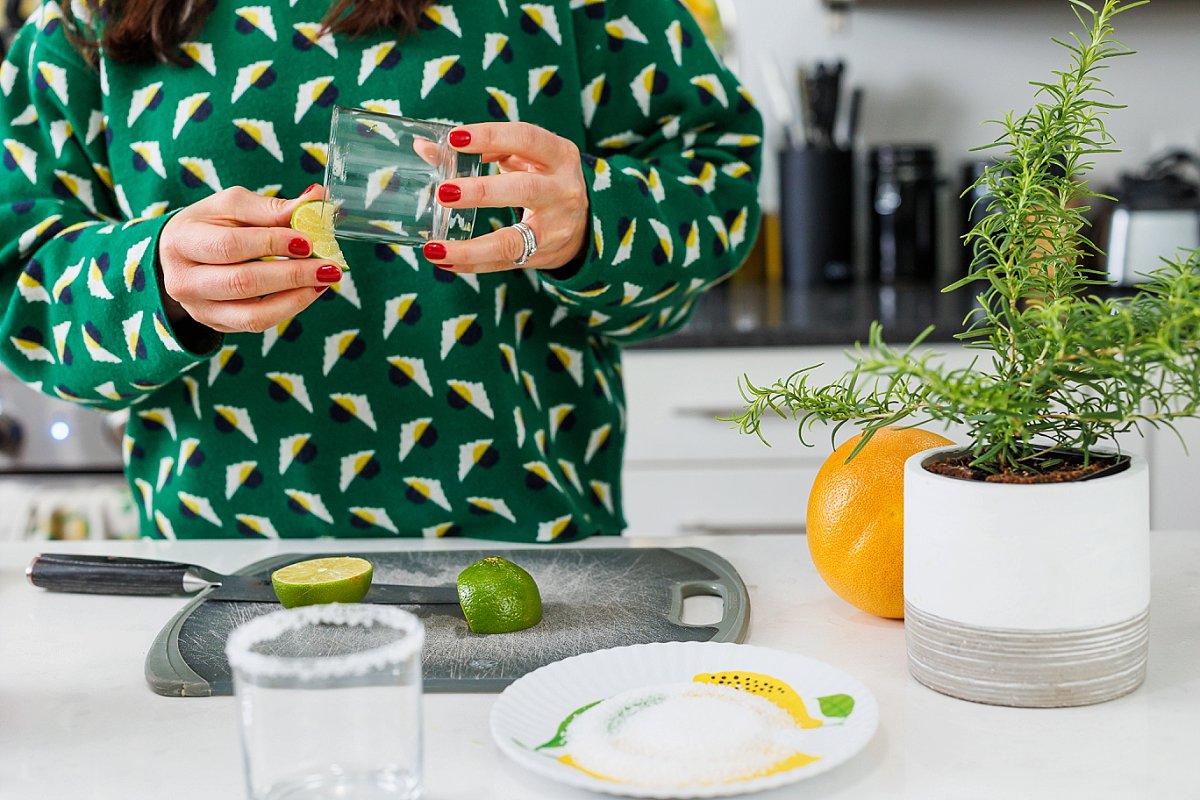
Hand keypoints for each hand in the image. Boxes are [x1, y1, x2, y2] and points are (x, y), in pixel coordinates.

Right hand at [158, 186, 340, 333]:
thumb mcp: (232, 206)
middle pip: (243, 283)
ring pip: (253, 314)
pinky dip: (288, 308)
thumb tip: (316, 199)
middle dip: (292, 275)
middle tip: (329, 266)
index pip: (231, 246)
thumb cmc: (209, 224)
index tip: (307, 240)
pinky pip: (257, 324)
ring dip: (296, 299)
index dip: (272, 243)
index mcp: (182, 241)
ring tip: (325, 281)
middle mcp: (184, 280)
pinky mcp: (216, 325)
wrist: (181, 255)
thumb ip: (273, 207)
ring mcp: (199, 308)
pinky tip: (308, 291)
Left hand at [421, 122, 588, 272]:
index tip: (454, 139)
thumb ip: (481, 149)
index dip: (490, 136)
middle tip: (443, 193)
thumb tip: (425, 148)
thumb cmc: (543, 178)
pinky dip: (471, 263)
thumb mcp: (522, 157)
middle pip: (524, 189)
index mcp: (559, 154)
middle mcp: (563, 190)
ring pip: (513, 240)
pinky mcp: (542, 253)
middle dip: (481, 192)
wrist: (583, 222)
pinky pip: (503, 262)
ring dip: (471, 247)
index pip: (526, 138)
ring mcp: (555, 226)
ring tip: (436, 247)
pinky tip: (444, 261)